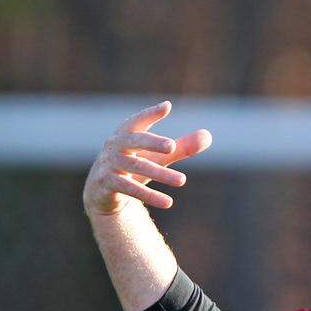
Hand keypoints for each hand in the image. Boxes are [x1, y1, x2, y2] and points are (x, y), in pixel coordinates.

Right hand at [83, 101, 211, 215]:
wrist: (102, 190)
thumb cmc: (134, 165)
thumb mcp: (157, 156)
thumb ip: (181, 147)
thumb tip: (208, 136)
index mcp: (126, 134)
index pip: (138, 121)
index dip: (150, 114)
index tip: (166, 107)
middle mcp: (115, 146)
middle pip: (134, 141)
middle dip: (153, 142)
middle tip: (172, 146)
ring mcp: (109, 164)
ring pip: (136, 167)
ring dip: (160, 174)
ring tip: (182, 181)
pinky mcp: (107, 184)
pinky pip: (130, 189)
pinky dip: (149, 196)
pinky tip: (169, 202)